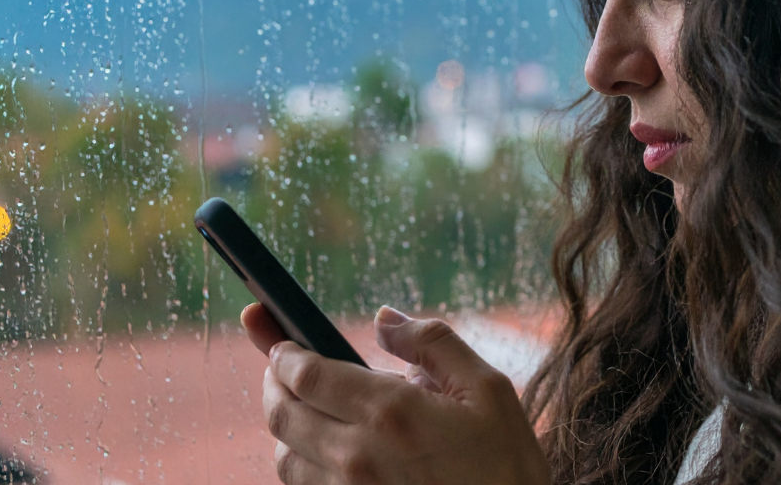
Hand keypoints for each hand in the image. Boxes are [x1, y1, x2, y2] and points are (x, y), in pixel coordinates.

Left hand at [240, 303, 551, 484]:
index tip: (281, 341)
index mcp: (390, 411)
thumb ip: (432, 342)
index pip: (306, 375)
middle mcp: (358, 455)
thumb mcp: (488, 387)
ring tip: (305, 408)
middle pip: (281, 414)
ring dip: (286, 426)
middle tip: (280, 367)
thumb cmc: (506, 462)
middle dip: (274, 383)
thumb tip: (384, 318)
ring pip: (284, 457)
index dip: (283, 352)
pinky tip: (326, 449)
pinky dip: (303, 463)